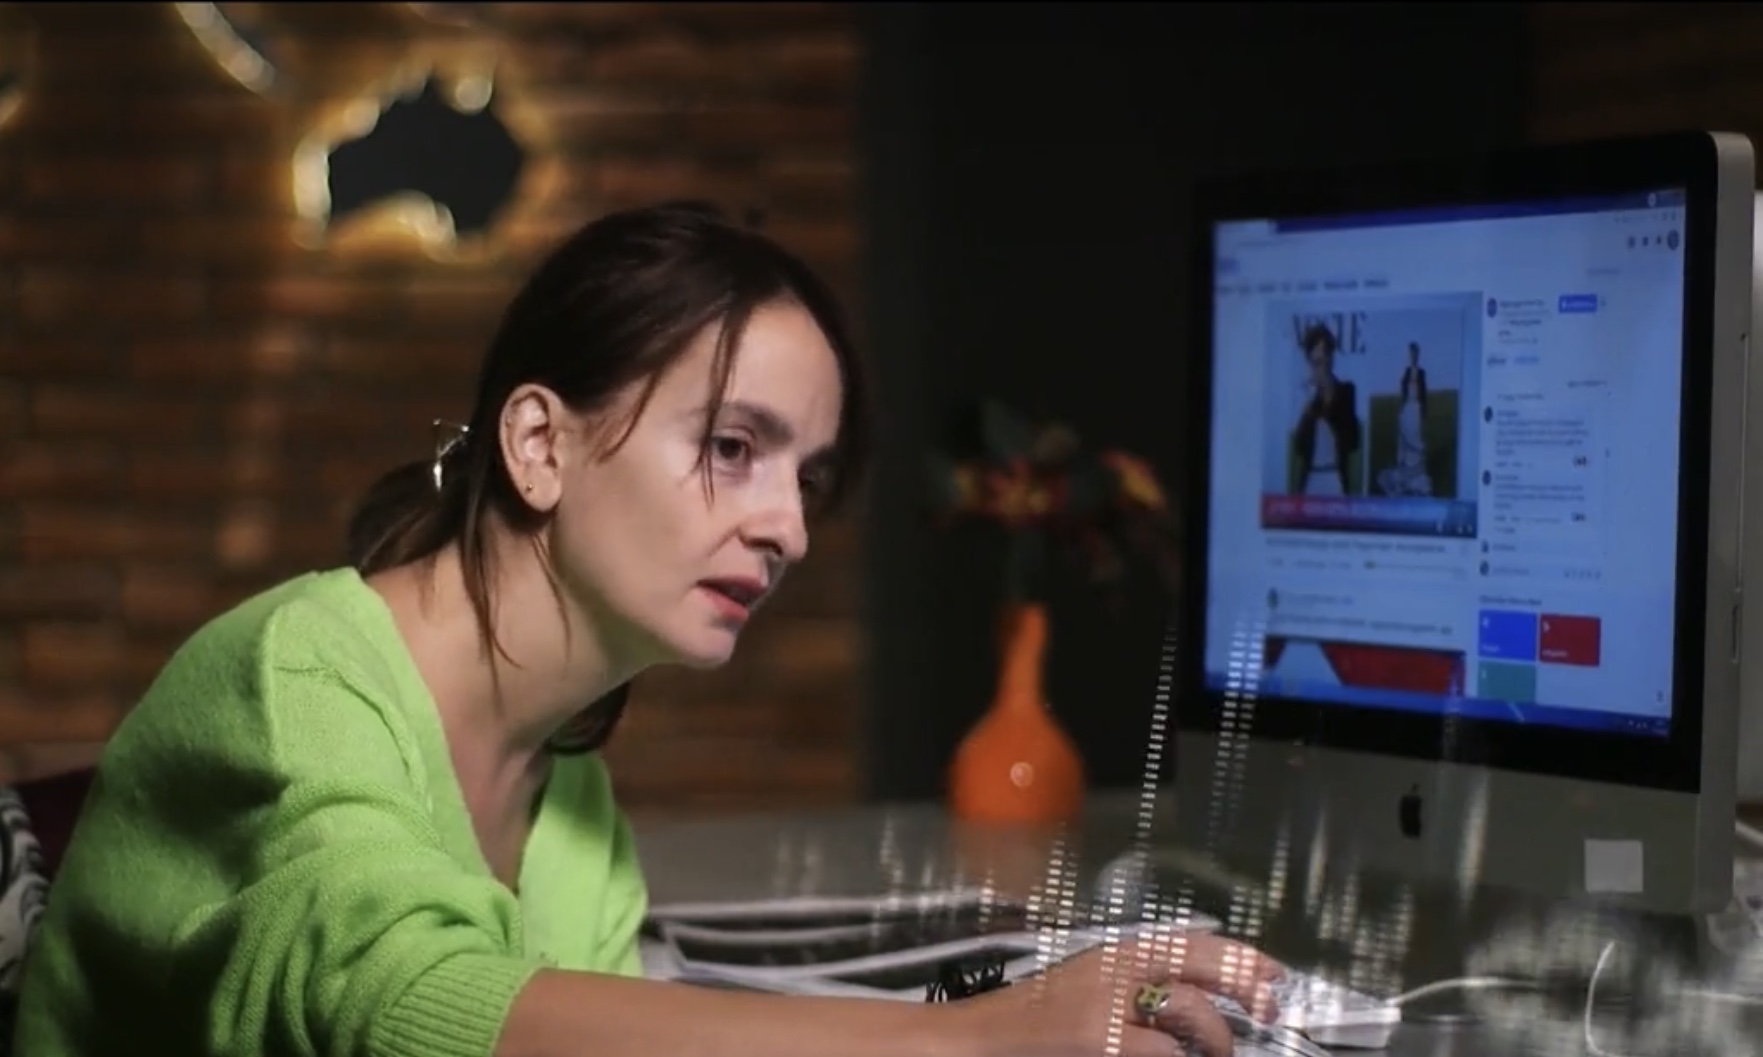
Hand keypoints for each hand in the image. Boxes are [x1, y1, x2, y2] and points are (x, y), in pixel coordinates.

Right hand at [958, 929, 1283, 1056]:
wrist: (978, 1039)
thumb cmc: (1032, 1022)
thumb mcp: (1090, 986)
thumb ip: (1139, 984)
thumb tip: (1201, 997)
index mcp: (1118, 952)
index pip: (1196, 941)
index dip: (1245, 957)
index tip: (1276, 975)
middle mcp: (1116, 968)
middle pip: (1203, 964)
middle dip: (1247, 987)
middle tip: (1267, 1011)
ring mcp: (1108, 1004)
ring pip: (1191, 1011)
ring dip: (1215, 1039)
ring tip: (1214, 1054)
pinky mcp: (1098, 1038)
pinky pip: (1161, 1049)